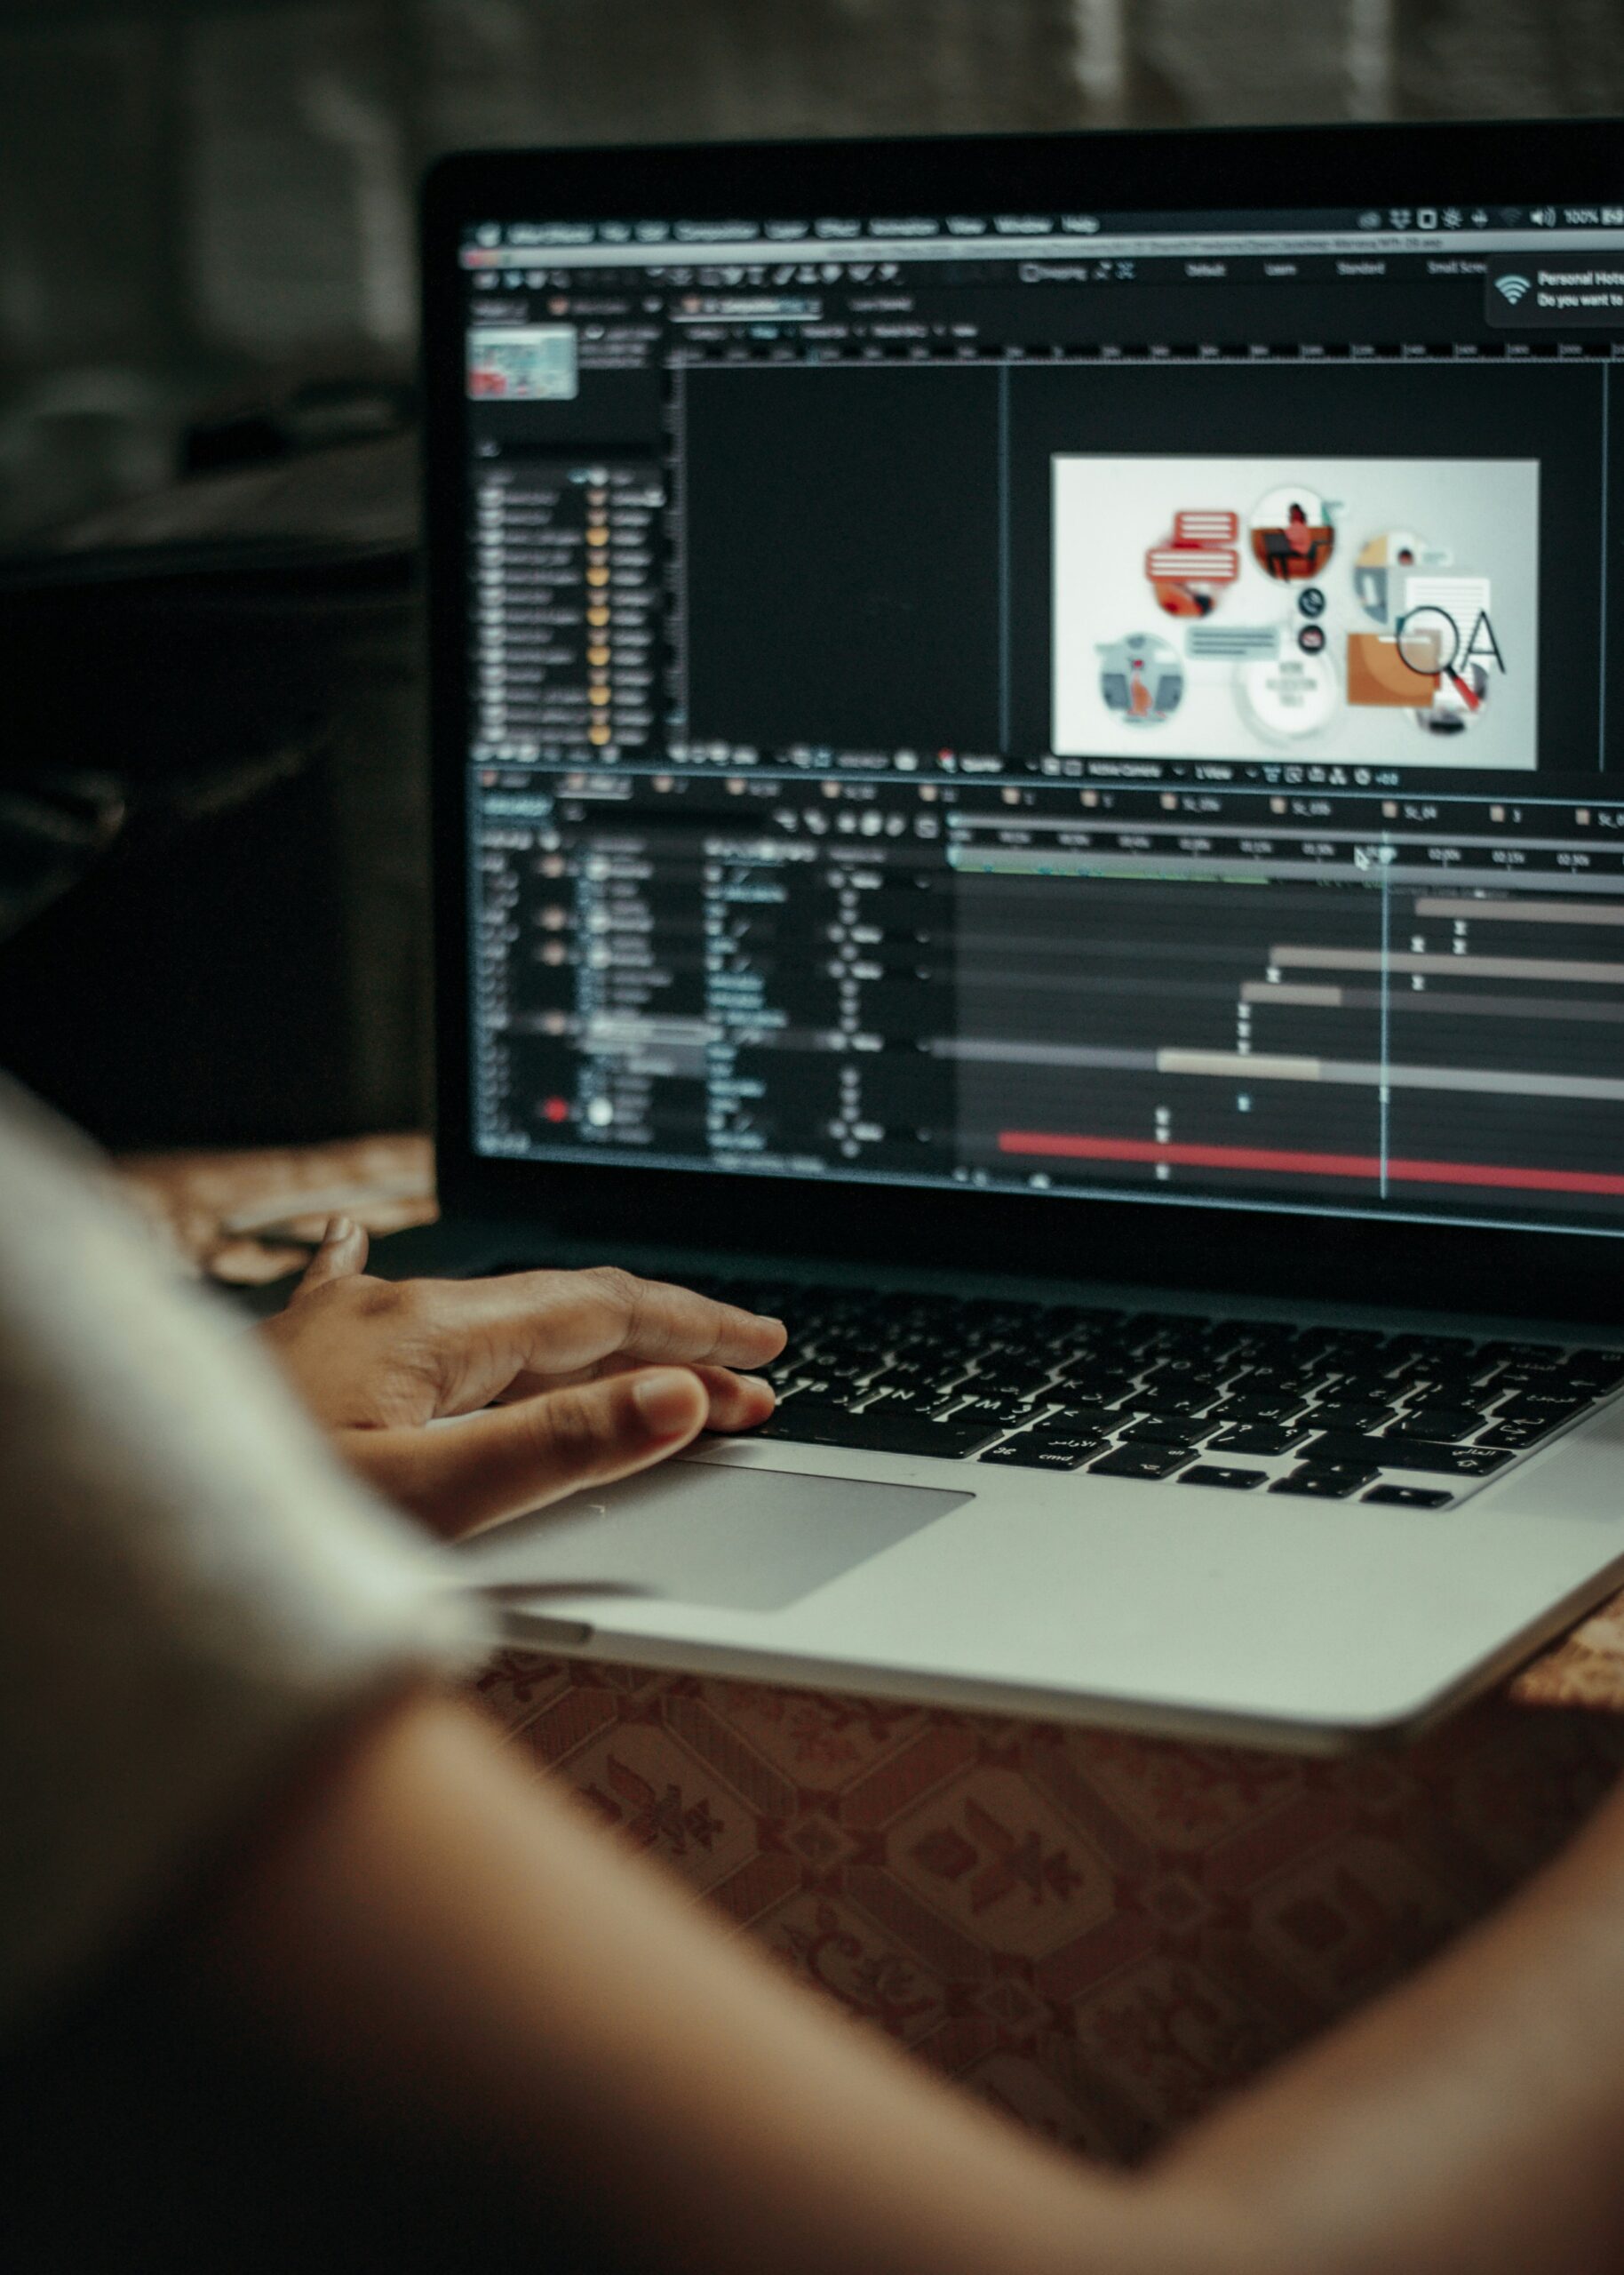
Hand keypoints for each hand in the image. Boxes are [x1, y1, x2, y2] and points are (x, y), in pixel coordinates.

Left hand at [259, 1220, 784, 1538]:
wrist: (114, 1524)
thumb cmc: (254, 1526)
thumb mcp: (426, 1499)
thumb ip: (557, 1446)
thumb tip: (674, 1397)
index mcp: (430, 1329)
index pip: (601, 1312)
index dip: (694, 1331)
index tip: (765, 1352)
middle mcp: (391, 1311)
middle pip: (560, 1312)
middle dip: (663, 1343)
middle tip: (746, 1381)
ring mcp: (346, 1331)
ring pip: (498, 1320)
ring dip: (586, 1342)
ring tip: (653, 1363)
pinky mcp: (310, 1365)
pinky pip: (402, 1312)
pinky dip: (452, 1312)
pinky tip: (385, 1257)